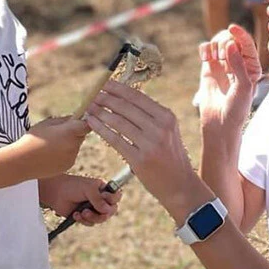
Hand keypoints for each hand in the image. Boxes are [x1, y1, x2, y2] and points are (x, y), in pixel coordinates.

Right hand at [15, 117, 88, 179]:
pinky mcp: (68, 165)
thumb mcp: (47, 123)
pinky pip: (70, 156)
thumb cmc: (32, 139)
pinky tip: (50, 154)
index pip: (86, 125)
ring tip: (51, 145)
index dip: (83, 122)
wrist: (22, 161)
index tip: (77, 121)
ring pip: (75, 146)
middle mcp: (74, 145)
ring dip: (69, 144)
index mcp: (69, 132)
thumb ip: (63, 120)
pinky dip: (64, 154)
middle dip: (74, 133)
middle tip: (59, 133)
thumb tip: (75, 119)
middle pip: (81, 136)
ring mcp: (72, 157)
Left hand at [40, 174, 120, 225]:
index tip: (104, 196)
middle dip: (102, 213)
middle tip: (90, 210)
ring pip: (101, 219)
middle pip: (111, 211)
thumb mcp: (88, 189)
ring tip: (82, 212)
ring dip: (92, 217)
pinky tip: (75, 214)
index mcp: (103, 190)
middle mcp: (100, 200)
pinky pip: (90, 223)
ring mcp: (93, 209)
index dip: (112, 199)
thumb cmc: (72, 186)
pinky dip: (83, 220)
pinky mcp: (85, 217)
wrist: (56, 193)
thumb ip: (99, 199)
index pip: (116, 197)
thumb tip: (108, 211)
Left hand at [86, 81, 211, 221]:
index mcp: (167, 117)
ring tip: (88, 107)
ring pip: (118, 122)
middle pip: (126, 107)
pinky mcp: (139, 159)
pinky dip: (101, 129)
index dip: (118, 88)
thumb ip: (152, 116)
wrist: (180, 185)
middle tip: (92, 94)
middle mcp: (160, 128)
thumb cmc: (170, 157)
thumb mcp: (168, 132)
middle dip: (106, 98)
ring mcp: (150, 144)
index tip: (104, 83)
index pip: (138, 97)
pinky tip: (92, 122)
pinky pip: (115, 140)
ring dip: (100, 112)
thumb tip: (126, 98)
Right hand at [197, 25, 261, 134]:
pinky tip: (205, 56)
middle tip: (222, 55)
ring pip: (219, 41)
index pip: (247, 44)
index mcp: (252, 67)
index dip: (241, 34)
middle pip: (232, 39)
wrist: (219, 124)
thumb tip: (231, 44)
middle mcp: (238, 63)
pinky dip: (205, 48)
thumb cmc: (237, 109)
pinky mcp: (208, 67)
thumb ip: (238, 66)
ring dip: (215, 45)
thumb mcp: (243, 88)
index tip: (232, 28)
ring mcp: (223, 64)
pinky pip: (206, 49)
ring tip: (214, 58)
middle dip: (225, 41)